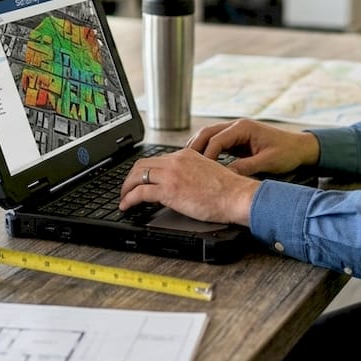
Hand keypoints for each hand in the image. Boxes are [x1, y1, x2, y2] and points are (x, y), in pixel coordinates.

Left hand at [120, 148, 259, 225]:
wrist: (236, 196)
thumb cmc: (228, 190)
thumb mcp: (206, 171)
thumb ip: (190, 172)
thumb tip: (181, 183)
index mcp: (185, 154)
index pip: (157, 159)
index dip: (144, 171)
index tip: (140, 180)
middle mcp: (175, 161)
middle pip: (142, 164)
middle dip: (130, 178)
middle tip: (126, 189)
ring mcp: (171, 174)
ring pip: (137, 176)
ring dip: (126, 188)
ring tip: (124, 199)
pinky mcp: (168, 190)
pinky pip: (140, 192)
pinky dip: (129, 199)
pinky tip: (126, 206)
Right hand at [186, 118, 320, 176]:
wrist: (300, 148)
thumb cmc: (287, 153)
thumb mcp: (267, 162)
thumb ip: (246, 168)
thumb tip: (226, 176)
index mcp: (244, 128)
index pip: (217, 139)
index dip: (206, 155)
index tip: (199, 170)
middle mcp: (237, 126)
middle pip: (207, 133)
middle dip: (194, 148)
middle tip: (184, 164)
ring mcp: (236, 132)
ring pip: (209, 136)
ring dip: (198, 148)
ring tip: (187, 164)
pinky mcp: (237, 140)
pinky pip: (216, 143)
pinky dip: (206, 151)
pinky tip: (200, 164)